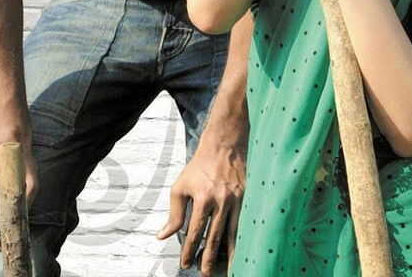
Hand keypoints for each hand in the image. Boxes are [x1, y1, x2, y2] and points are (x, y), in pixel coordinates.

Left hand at [158, 121, 246, 274]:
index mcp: (202, 198)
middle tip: (204, 273)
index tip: (185, 263)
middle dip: (209, 258)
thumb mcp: (180, 187)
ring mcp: (237, 202)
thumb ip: (174, 213)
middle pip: (214, 237)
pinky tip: (239, 251)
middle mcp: (221, 201)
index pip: (195, 231)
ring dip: (228, 255)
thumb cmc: (199, 167)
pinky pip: (244, 225)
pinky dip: (241, 240)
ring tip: (225, 270)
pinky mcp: (247, 200)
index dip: (189, 249)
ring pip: (232, 235)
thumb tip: (163, 235)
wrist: (224, 147)